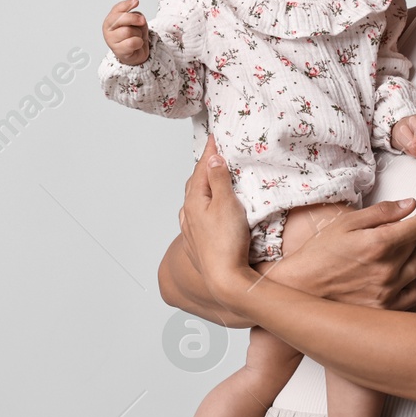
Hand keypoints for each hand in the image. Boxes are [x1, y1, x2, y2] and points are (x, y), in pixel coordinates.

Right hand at [103, 0, 149, 64]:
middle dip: (134, 18)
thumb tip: (139, 18)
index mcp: (110, 20)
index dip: (127, 4)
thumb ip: (136, 16)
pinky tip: (137, 44)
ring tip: (137, 36)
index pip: (117, 9)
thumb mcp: (136, 22)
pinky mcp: (119, 51)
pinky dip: (139, 43)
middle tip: (142, 21)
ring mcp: (112, 41)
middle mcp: (108, 30)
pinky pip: (132, 42)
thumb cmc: (133, 35)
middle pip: (120, 19)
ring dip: (137, 33)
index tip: (136, 1)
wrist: (135, 53)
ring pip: (128, 31)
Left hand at [178, 135, 256, 303]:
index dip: (210, 151)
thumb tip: (212, 159)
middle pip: (196, 182)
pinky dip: (205, 204)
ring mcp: (191, 229)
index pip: (202, 167)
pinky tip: (210, 209)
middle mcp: (188, 213)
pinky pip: (199, 215)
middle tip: (216, 153)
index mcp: (194, 200)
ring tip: (214, 178)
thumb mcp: (227, 203)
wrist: (224, 279)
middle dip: (206, 167)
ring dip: (204, 186)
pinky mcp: (198, 242)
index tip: (215, 137)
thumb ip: (219, 179)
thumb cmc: (226, 242)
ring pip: (195, 200)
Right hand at [274, 190, 415, 310]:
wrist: (299, 289)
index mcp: (379, 244)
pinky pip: (414, 294)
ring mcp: (387, 292)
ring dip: (410, 259)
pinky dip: (408, 284)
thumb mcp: (346, 224)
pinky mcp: (385, 310)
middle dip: (408, 236)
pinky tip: (392, 278)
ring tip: (388, 258)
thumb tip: (409, 205)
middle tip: (388, 236)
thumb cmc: (318, 255)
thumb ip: (381, 213)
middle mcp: (387, 270)